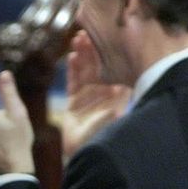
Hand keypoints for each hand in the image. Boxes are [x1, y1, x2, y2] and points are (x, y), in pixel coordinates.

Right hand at [61, 31, 128, 158]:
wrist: (81, 155)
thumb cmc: (97, 142)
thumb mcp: (107, 130)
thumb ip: (108, 119)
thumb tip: (115, 110)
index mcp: (116, 98)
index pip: (116, 72)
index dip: (113, 56)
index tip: (112, 41)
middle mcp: (103, 94)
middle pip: (100, 67)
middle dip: (96, 50)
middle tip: (92, 33)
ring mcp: (87, 97)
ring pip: (86, 71)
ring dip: (83, 55)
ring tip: (79, 39)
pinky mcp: (73, 101)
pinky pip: (73, 82)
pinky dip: (72, 70)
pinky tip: (71, 57)